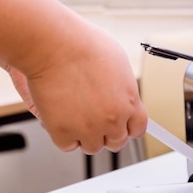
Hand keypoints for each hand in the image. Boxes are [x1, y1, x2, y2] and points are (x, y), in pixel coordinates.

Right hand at [4, 28, 146, 154]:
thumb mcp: (118, 63)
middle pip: (116, 141)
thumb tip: (121, 96)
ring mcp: (88, 129)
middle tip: (94, 117)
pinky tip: (60, 116)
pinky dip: (63, 135)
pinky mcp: (63, 133)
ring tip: (75, 113)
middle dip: (107, 132)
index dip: (128, 126)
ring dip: (85, 134)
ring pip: (92, 146)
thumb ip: (123, 88)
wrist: (54, 45)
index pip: (138, 128)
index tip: (122, 124)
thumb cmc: (83, 45)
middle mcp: (112, 119)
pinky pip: (67, 145)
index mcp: (129, 102)